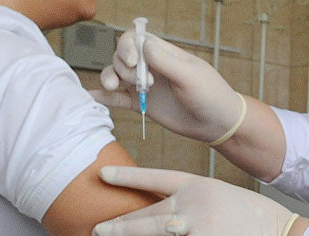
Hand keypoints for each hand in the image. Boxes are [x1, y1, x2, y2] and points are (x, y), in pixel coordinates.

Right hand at [90, 30, 244, 143]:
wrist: (217, 123)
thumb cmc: (211, 95)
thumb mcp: (191, 76)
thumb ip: (166, 61)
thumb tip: (145, 44)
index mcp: (163, 53)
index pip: (134, 39)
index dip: (128, 47)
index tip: (134, 62)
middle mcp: (150, 66)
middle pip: (121, 57)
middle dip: (124, 68)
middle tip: (144, 84)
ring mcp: (144, 85)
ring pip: (115, 75)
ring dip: (109, 78)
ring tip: (116, 88)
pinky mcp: (141, 104)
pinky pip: (117, 98)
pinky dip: (104, 97)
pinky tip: (92, 97)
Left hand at [91, 167, 296, 235]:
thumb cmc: (258, 222)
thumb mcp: (225, 199)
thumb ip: (199, 202)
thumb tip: (175, 212)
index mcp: (201, 184)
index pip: (157, 176)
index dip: (128, 176)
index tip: (103, 174)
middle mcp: (196, 199)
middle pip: (149, 207)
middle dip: (120, 218)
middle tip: (96, 225)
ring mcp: (200, 221)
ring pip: (152, 226)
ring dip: (123, 232)